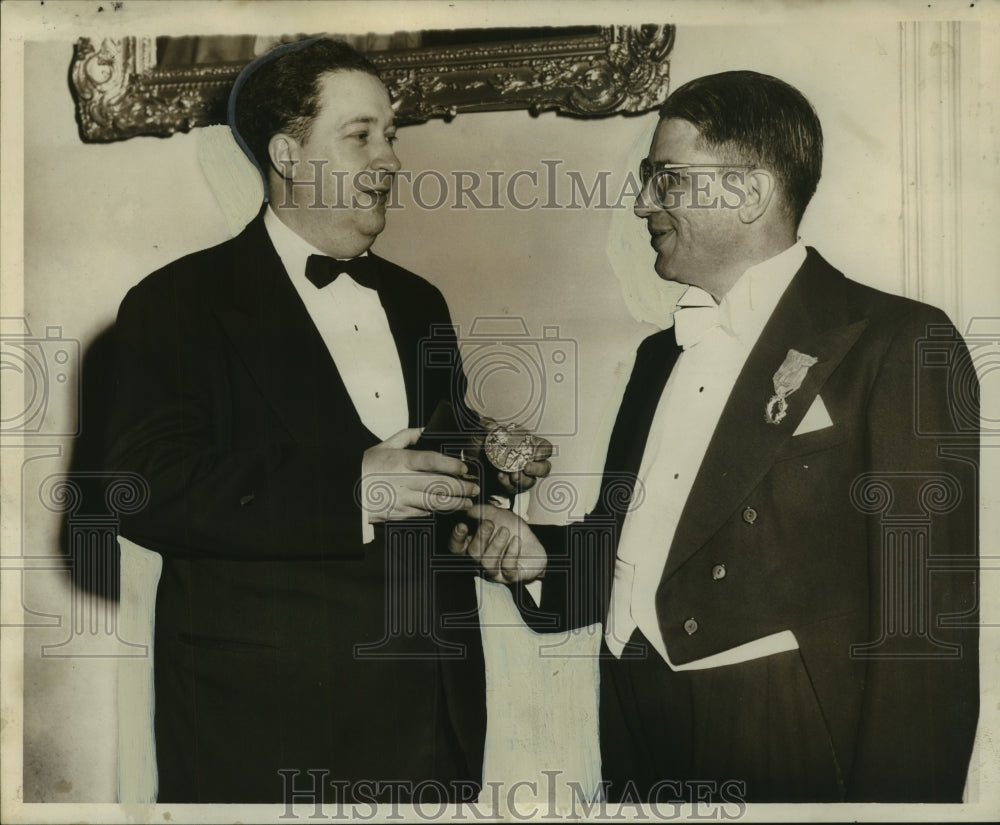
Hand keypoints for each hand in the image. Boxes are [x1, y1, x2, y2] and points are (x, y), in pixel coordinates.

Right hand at [362, 427, 479, 521]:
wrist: (346, 491)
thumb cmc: (365, 468)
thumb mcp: (383, 446)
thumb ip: (407, 436)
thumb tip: (425, 430)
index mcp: (401, 461)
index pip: (431, 461)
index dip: (451, 465)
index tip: (465, 468)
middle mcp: (403, 480)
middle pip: (439, 484)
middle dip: (461, 487)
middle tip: (474, 488)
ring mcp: (401, 499)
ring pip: (434, 502)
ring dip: (454, 503)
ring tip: (467, 502)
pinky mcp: (399, 513)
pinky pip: (423, 513)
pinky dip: (436, 511)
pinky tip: (446, 509)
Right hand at [448, 504, 546, 582]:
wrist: (535, 545)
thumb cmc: (513, 531)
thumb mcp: (499, 516)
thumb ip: (484, 511)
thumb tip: (470, 509)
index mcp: (473, 547)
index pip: (457, 547)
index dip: (457, 538)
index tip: (462, 525)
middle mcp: (481, 563)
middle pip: (473, 554)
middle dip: (480, 537)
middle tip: (489, 523)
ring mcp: (496, 572)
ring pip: (488, 564)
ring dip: (496, 545)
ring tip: (505, 531)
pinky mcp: (512, 577)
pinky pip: (508, 568)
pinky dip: (512, 553)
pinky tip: (516, 541)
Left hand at [478, 416, 552, 494]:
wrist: (474, 460)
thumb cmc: (486, 445)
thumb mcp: (486, 432)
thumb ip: (488, 426)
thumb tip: (490, 425)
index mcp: (529, 445)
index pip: (545, 448)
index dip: (544, 452)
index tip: (536, 454)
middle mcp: (528, 461)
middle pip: (544, 468)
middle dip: (537, 469)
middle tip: (526, 468)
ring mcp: (521, 475)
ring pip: (531, 481)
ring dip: (523, 479)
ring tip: (513, 475)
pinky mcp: (511, 485)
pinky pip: (514, 488)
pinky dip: (508, 483)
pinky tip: (501, 476)